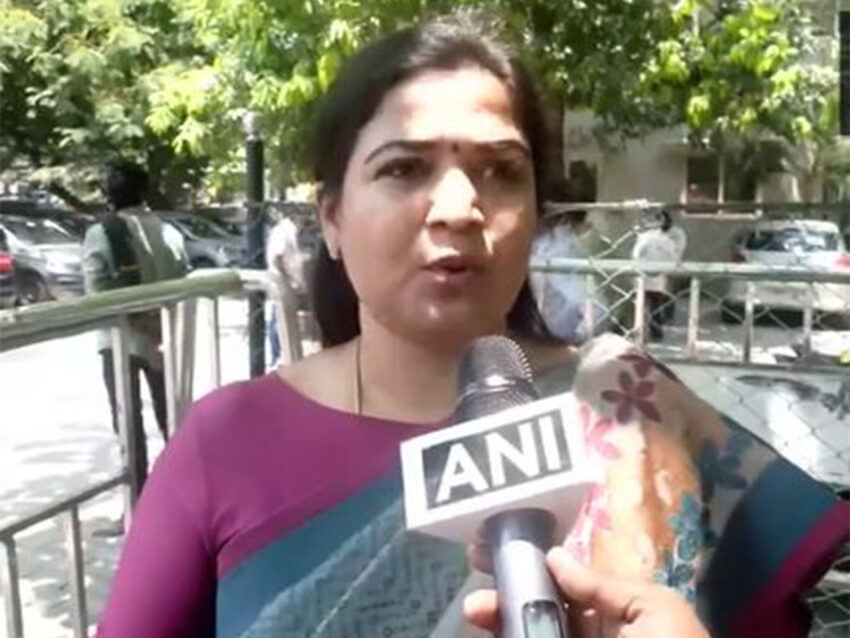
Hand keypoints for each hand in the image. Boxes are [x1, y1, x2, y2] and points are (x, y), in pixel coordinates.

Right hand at [464, 546, 708, 637]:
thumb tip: (556, 555)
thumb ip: (603, 585)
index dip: (529, 566)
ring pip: (526, 633)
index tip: (494, 550)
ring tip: (475, 611)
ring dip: (498, 621)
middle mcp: (587, 635)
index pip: (563, 584)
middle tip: (477, 595)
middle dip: (505, 597)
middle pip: (536, 611)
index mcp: (613, 613)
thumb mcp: (655, 610)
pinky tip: (492, 630)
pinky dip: (506, 634)